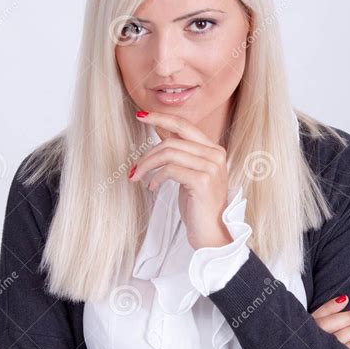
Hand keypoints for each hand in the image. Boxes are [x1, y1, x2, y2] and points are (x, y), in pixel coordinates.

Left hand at [130, 111, 232, 249]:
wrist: (212, 233)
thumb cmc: (199, 205)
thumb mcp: (190, 173)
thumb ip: (181, 153)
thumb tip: (160, 132)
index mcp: (214, 150)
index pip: (184, 125)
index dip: (161, 118)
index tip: (141, 115)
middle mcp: (215, 155)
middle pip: (172, 141)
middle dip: (147, 154)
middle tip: (134, 169)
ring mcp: (211, 167)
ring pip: (168, 154)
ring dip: (147, 165)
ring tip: (138, 177)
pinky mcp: (202, 180)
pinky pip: (170, 170)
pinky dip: (156, 177)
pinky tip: (152, 187)